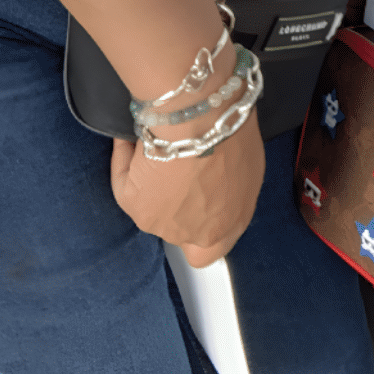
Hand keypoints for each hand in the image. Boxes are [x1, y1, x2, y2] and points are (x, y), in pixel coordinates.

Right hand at [109, 113, 264, 266]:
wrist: (203, 125)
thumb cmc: (233, 137)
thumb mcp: (248, 167)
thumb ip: (231, 188)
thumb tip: (213, 180)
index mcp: (229, 225)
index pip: (211, 248)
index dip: (202, 226)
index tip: (198, 201)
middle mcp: (196, 233)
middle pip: (181, 227)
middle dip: (178, 202)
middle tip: (177, 169)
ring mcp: (163, 224)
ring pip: (152, 205)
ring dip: (153, 180)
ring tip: (161, 146)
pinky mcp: (134, 205)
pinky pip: (125, 180)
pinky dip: (127, 158)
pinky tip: (136, 140)